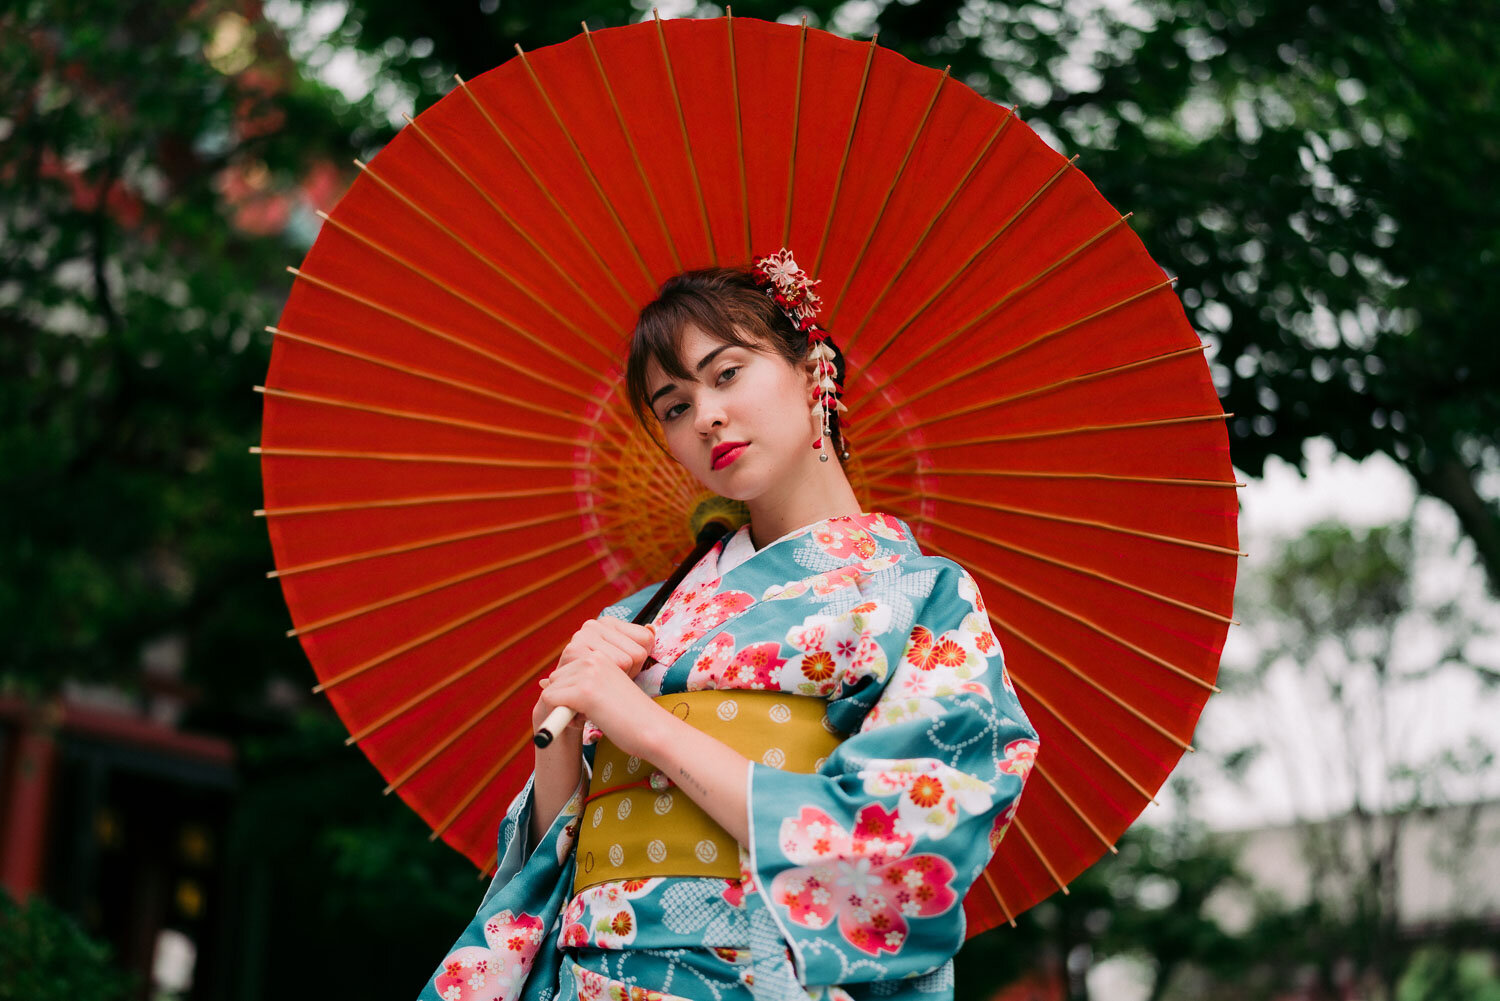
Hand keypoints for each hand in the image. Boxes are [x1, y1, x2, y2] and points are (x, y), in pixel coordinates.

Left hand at [534, 618, 659, 758]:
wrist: (653, 731)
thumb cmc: (631, 716)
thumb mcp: (604, 690)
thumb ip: (578, 682)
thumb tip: (541, 681)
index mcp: (601, 655)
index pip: (564, 671)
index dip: (572, 693)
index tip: (595, 704)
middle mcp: (594, 658)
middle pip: (555, 679)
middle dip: (566, 699)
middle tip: (593, 713)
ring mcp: (589, 672)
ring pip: (551, 690)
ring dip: (565, 709)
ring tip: (592, 717)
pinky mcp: (584, 691)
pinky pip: (551, 700)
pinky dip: (561, 717)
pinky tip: (586, 721)